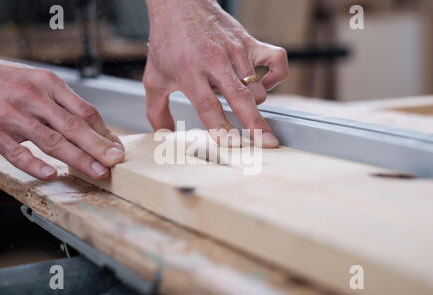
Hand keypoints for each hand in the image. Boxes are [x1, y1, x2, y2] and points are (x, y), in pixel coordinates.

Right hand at [0, 55, 123, 179]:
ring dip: (78, 158)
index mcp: (49, 83)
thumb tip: (98, 130)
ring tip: (97, 172)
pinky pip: (17, 153)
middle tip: (115, 161)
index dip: (104, 131)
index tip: (117, 148)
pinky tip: (51, 174)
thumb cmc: (9, 82)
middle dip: (97, 146)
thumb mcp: (39, 82)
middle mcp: (33, 98)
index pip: (84, 110)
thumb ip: (65, 104)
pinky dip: (35, 165)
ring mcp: (12, 116)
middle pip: (73, 125)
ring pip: (51, 140)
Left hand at [144, 0, 287, 147]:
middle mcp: (215, 62)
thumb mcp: (154, 78)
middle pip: (241, 98)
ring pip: (258, 89)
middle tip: (268, 144)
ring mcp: (236, 51)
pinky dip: (277, 76)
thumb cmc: (168, 43)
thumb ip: (157, 111)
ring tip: (240, 102)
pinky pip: (278, 61)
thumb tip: (165, 134)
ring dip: (254, 105)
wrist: (179, 5)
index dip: (222, 127)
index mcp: (190, 73)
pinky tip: (264, 84)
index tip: (234, 144)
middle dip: (255, 124)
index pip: (208, 106)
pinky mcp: (250, 42)